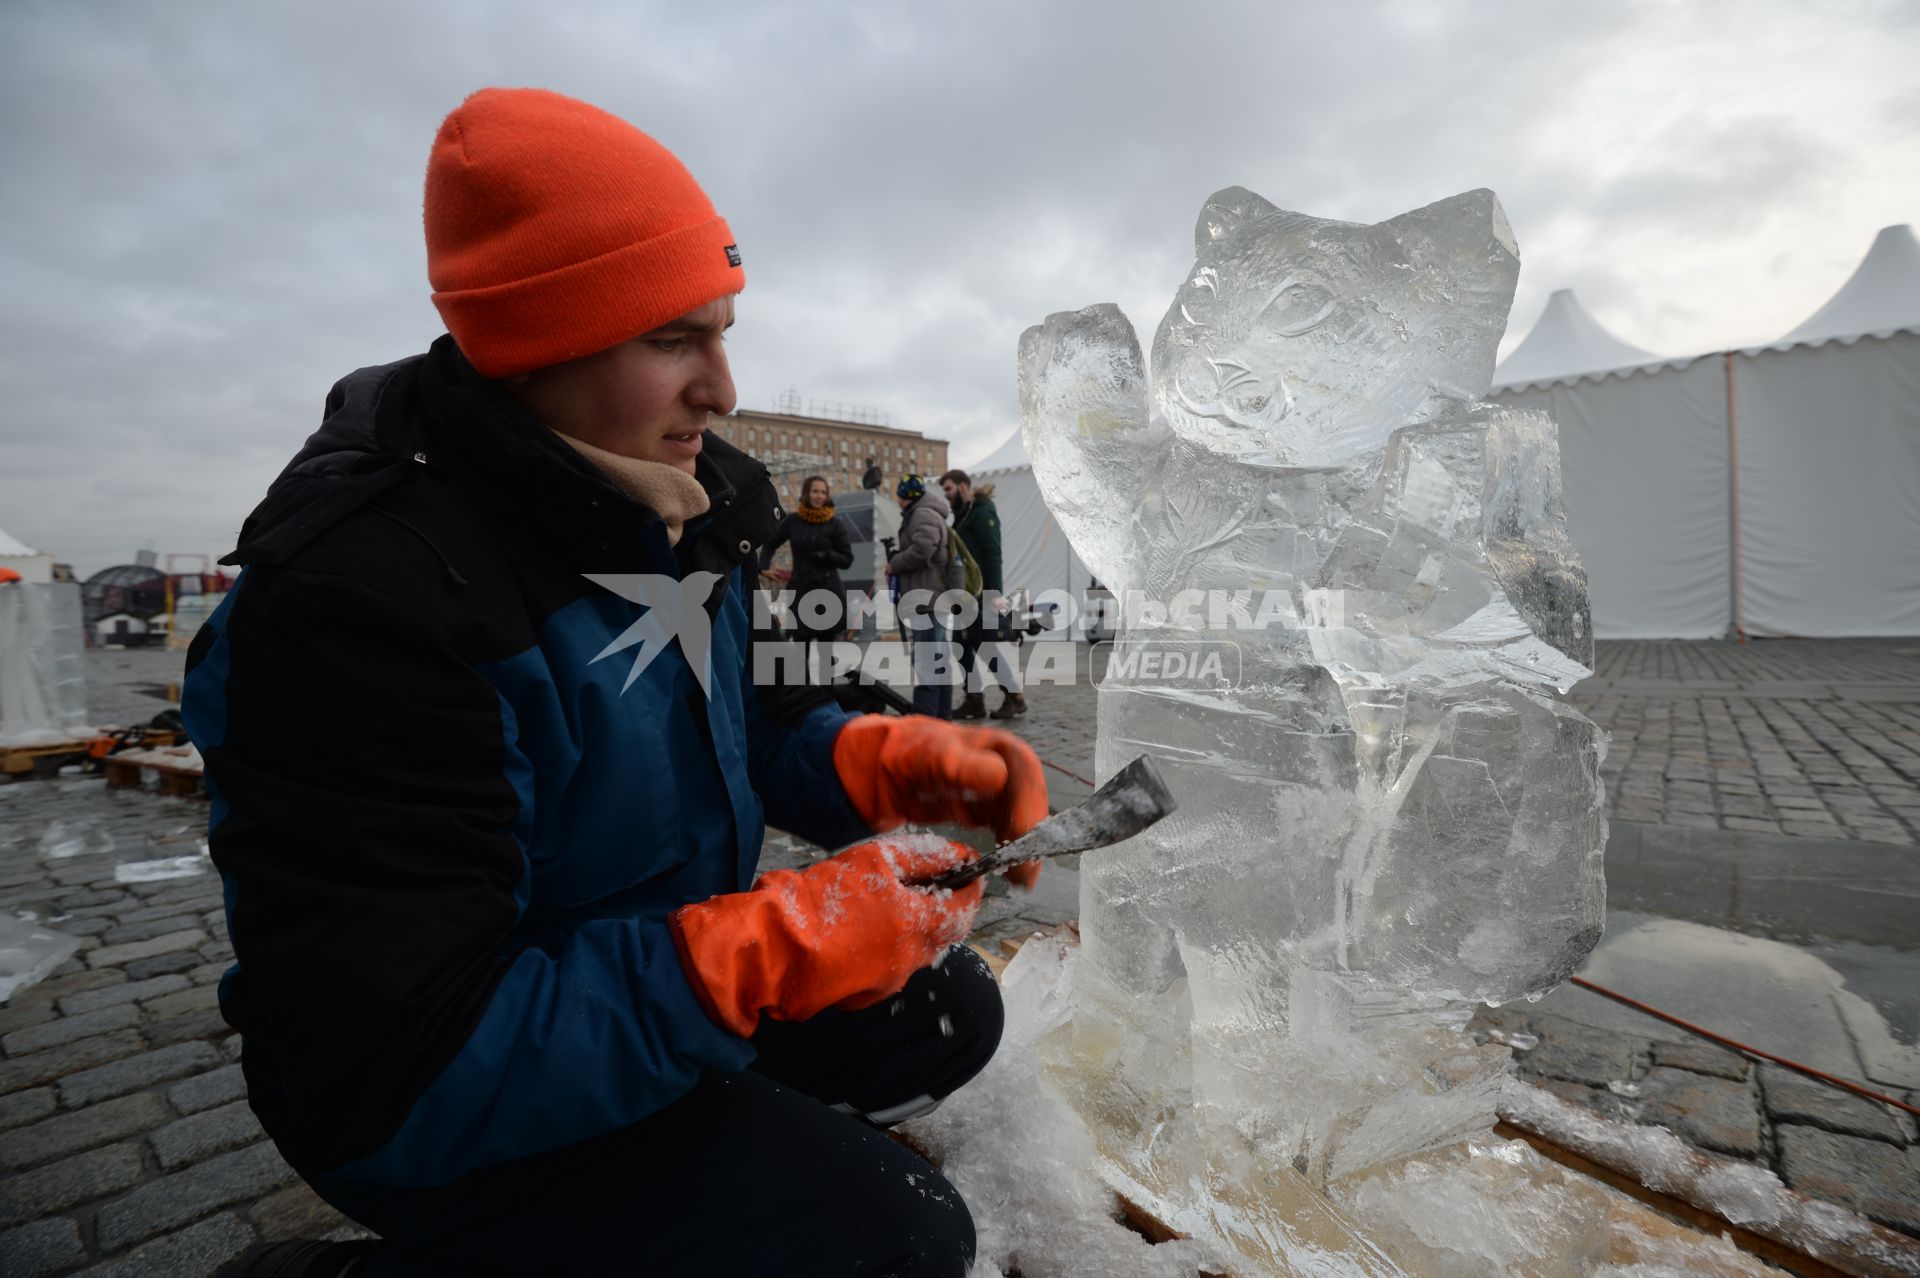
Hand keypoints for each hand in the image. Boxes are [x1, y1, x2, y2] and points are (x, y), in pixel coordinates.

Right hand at [670, 837, 982, 1035]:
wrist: (772, 950)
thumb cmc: (818, 901)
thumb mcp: (874, 860)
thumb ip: (923, 857)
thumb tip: (958, 856)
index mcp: (919, 926)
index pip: (965, 908)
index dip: (969, 886)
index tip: (966, 871)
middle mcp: (911, 961)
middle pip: (942, 932)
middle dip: (938, 906)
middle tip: (920, 882)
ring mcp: (888, 982)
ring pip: (913, 950)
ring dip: (907, 927)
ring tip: (876, 902)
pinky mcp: (864, 996)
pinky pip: (886, 967)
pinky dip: (881, 947)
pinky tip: (854, 929)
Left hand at [832, 715, 1048, 886]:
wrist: (889, 769)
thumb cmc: (913, 753)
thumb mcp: (935, 756)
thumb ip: (964, 767)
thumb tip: (999, 777)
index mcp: (1001, 749)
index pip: (1027, 775)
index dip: (1030, 804)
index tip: (1024, 833)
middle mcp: (1008, 772)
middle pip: (1030, 803)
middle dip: (1032, 836)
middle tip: (1025, 867)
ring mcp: (1001, 795)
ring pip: (1023, 822)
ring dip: (1025, 850)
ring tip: (1021, 878)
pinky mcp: (989, 816)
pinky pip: (1008, 835)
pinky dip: (1010, 854)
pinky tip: (1010, 874)